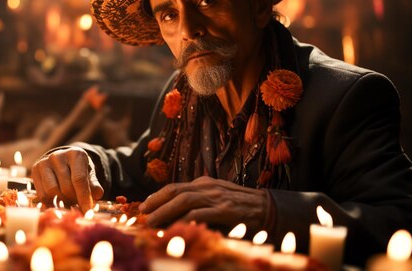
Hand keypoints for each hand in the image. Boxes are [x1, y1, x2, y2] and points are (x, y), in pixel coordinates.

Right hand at [31, 146, 103, 211]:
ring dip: (62, 202)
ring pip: (52, 192)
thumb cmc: (78, 169)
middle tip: (78, 206)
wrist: (62, 161)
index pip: (79, 179)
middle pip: (66, 188)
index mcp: (75, 154)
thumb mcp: (89, 174)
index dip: (84, 198)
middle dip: (74, 201)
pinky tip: (58, 202)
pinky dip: (51, 203)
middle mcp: (58, 156)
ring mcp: (44, 162)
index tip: (88, 212)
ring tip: (69, 202)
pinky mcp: (35, 170)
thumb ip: (93, 185)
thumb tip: (98, 195)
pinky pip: (42, 194)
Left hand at [138, 176, 267, 230]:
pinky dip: (185, 220)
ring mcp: (216, 197)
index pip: (175, 187)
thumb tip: (173, 217)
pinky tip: (175, 228)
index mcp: (204, 183)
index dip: (157, 197)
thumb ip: (198, 204)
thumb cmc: (240, 208)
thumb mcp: (216, 200)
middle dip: (156, 203)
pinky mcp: (225, 210)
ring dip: (165, 212)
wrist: (268, 209)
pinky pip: (200, 214)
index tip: (145, 207)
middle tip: (143, 215)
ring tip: (152, 223)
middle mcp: (208, 187)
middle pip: (175, 191)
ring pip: (184, 201)